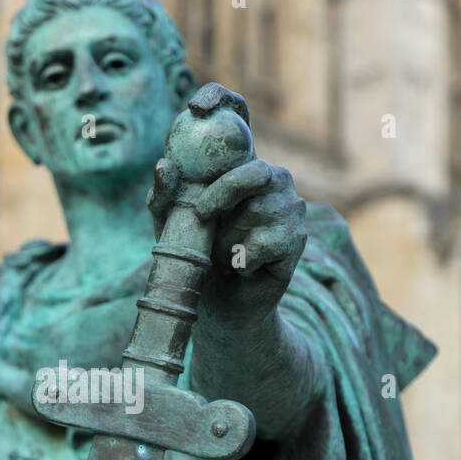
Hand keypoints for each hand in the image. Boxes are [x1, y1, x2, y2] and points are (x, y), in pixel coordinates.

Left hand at [148, 154, 306, 323]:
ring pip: (256, 212)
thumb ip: (165, 194)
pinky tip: (242, 268)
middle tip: (203, 220)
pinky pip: (264, 243)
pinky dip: (243, 260)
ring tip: (224, 255)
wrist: (219, 304)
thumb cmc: (197, 255)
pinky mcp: (296, 241)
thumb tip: (163, 165)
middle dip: (224, 198)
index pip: (247, 155)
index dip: (225, 178)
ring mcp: (293, 212)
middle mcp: (279, 185)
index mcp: (252, 171)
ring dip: (229, 240)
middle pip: (257, 176)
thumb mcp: (172, 224)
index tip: (198, 198)